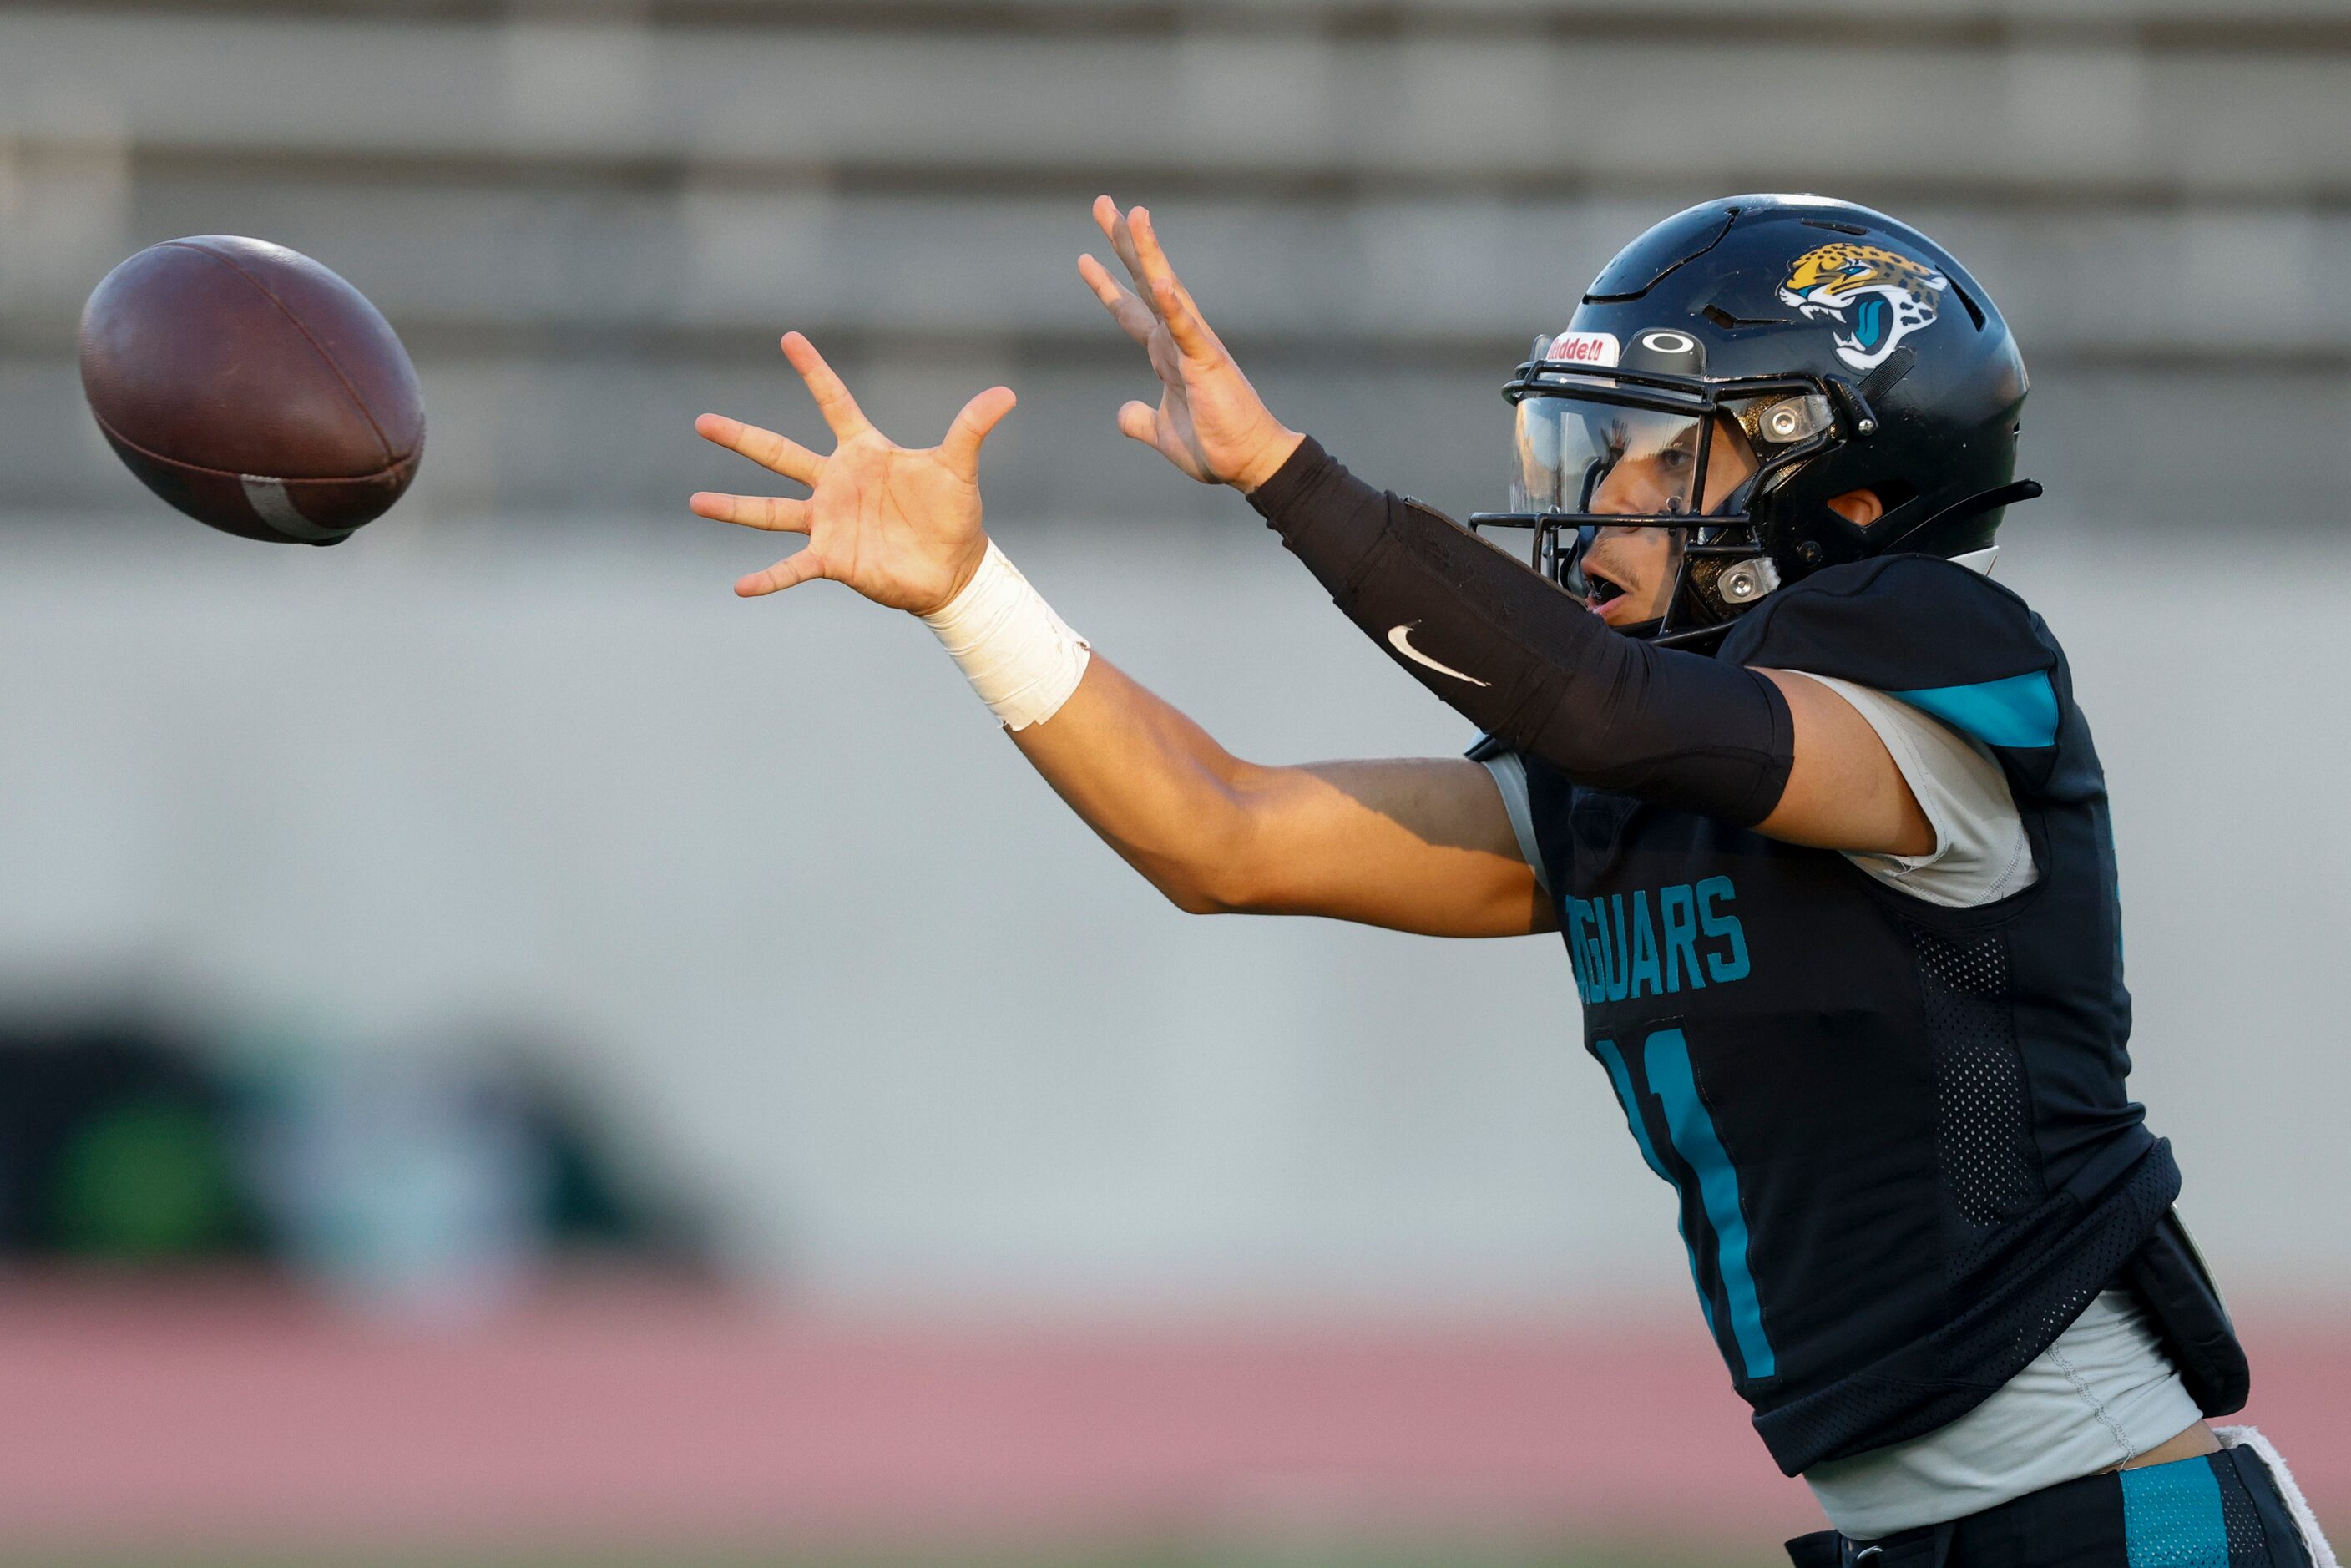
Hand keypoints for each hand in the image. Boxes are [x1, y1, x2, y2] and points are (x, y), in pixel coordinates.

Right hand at [690, 333, 1016, 612]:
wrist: (954, 569)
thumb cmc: (955, 514)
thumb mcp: (959, 468)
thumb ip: (972, 429)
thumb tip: (1007, 394)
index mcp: (863, 452)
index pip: (833, 402)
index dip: (814, 371)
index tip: (789, 338)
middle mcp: (836, 484)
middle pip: (780, 454)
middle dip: (742, 438)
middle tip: (702, 422)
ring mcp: (829, 522)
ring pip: (771, 512)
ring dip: (734, 508)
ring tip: (695, 503)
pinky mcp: (832, 559)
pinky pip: (792, 567)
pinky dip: (768, 579)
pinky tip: (739, 587)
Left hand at [1079, 197, 1303, 492]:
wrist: (1250, 463)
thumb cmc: (1215, 447)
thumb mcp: (1162, 433)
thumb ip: (1139, 419)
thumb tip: (1123, 413)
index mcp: (1166, 354)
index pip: (1130, 310)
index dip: (1106, 285)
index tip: (1084, 258)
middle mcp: (1178, 340)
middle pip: (1144, 281)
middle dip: (1121, 243)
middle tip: (1101, 204)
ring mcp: (1194, 346)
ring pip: (1167, 289)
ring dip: (1150, 253)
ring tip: (1134, 215)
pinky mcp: (1209, 363)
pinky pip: (1188, 331)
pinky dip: (1174, 307)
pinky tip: (1161, 282)